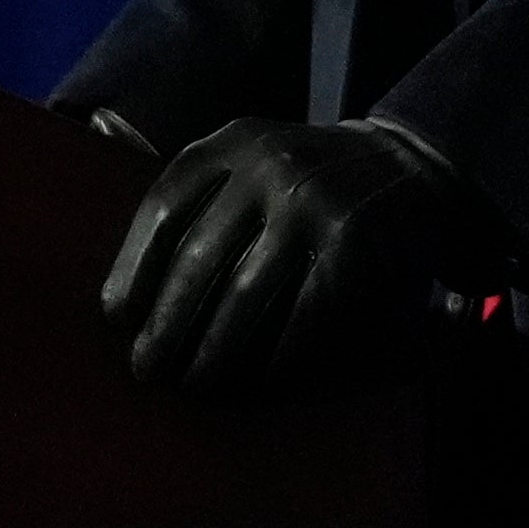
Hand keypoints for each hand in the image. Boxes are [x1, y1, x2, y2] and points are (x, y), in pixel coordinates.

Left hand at [96, 117, 499, 396]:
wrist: (412, 164)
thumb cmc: (310, 177)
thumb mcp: (253, 156)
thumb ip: (198, 191)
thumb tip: (118, 235)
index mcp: (233, 143)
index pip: (164, 209)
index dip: (132, 268)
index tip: (116, 317)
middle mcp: (270, 167)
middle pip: (197, 261)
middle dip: (166, 326)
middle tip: (148, 370)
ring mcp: (313, 205)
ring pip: (243, 299)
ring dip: (213, 354)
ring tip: (196, 385)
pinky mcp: (351, 248)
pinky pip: (299, 319)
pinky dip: (274, 360)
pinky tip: (257, 382)